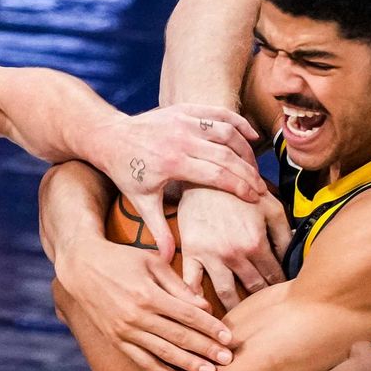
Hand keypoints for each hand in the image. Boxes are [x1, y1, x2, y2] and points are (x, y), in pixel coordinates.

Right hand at [54, 237, 235, 370]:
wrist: (81, 268)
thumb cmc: (121, 259)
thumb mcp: (151, 263)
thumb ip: (177, 286)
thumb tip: (204, 306)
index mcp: (148, 294)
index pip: (188, 315)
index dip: (210, 327)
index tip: (229, 338)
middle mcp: (137, 316)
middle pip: (179, 337)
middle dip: (206, 350)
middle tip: (228, 361)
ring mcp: (125, 331)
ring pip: (163, 353)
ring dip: (188, 365)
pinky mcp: (116, 340)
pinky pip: (141, 360)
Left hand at [94, 104, 264, 260]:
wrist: (109, 137)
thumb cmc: (127, 172)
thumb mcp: (141, 202)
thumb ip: (158, 231)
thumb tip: (167, 260)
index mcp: (172, 162)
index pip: (217, 174)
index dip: (239, 186)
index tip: (255, 198)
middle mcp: (180, 138)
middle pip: (227, 154)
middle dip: (248, 172)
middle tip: (262, 188)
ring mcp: (183, 120)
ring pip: (226, 132)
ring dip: (245, 149)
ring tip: (255, 168)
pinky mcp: (184, 109)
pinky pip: (218, 113)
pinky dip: (237, 123)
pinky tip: (251, 136)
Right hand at [178, 187, 292, 309]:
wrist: (205, 176)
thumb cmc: (240, 190)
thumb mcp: (271, 206)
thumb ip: (284, 234)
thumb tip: (293, 256)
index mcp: (255, 243)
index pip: (273, 276)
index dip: (280, 287)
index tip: (282, 296)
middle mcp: (234, 254)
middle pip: (252, 288)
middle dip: (261, 301)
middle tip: (266, 312)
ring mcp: (210, 256)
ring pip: (225, 293)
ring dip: (235, 308)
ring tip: (240, 318)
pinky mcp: (192, 253)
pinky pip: (191, 282)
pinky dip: (195, 299)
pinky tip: (202, 311)